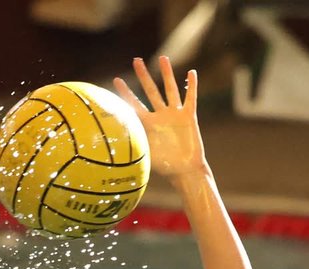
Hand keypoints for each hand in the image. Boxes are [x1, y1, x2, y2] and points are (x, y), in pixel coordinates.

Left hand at [114, 56, 206, 181]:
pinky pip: (191, 99)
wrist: (185, 171)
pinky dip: (192, 87)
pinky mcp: (189, 118)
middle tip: (136, 60)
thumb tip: (116, 143)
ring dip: (167, 74)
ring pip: (170, 90)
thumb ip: (134, 145)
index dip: (125, 93)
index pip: (134, 105)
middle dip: (143, 76)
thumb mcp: (146, 154)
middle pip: (151, 91)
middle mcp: (161, 116)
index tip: (116, 79)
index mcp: (149, 124)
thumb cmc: (165, 166)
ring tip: (163, 58)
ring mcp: (175, 115)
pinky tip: (191, 73)